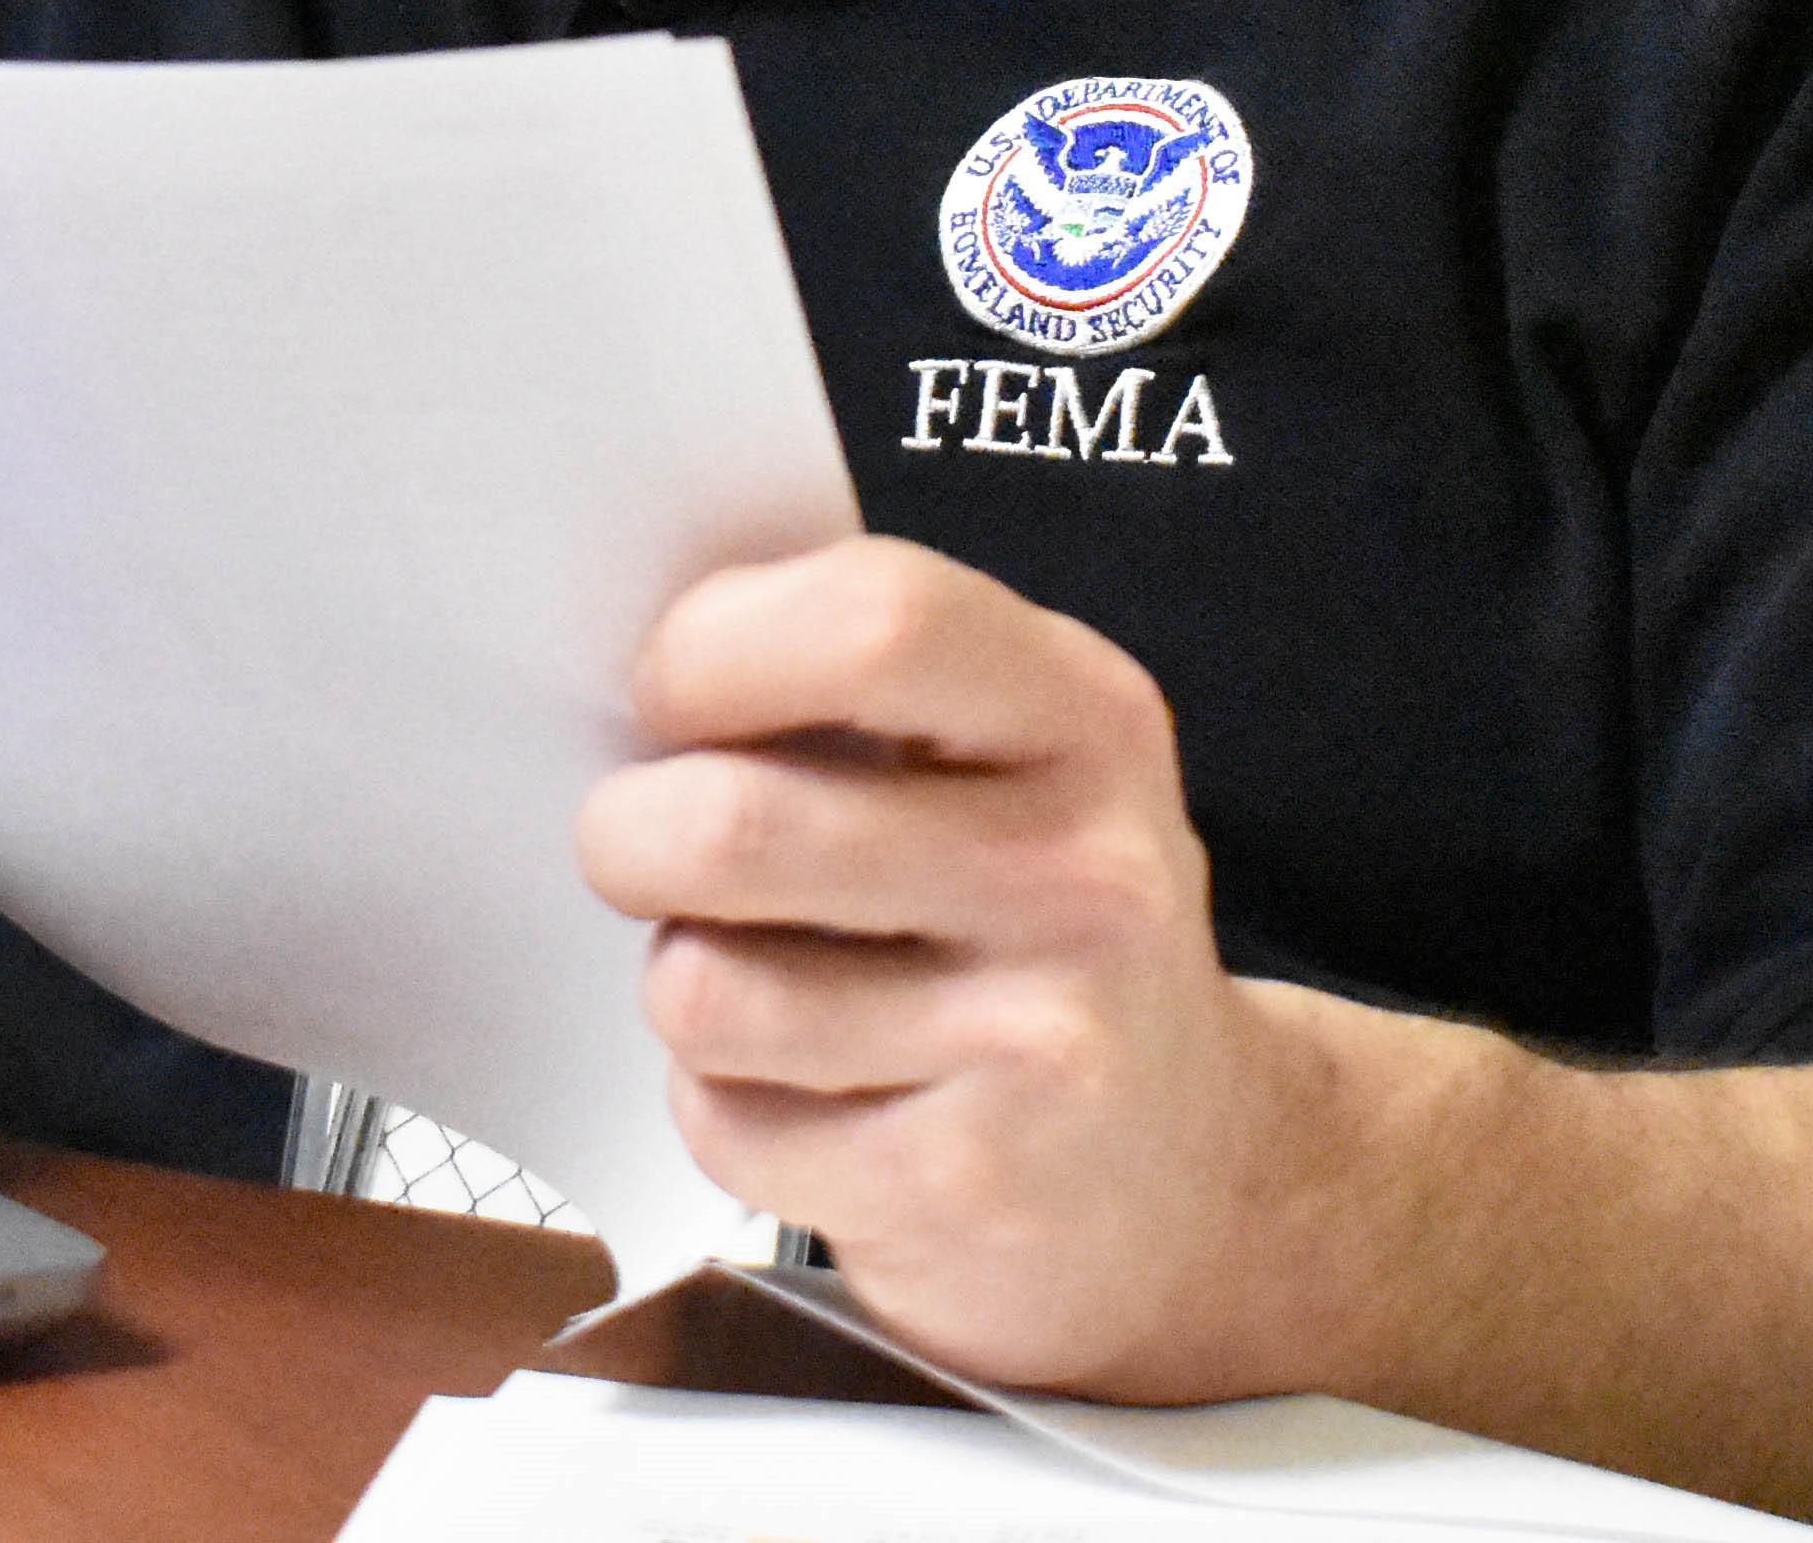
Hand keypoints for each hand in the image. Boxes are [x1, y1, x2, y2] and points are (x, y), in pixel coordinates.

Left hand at [574, 534, 1342, 1396]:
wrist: (1184, 1171)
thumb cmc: (1031, 922)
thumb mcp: (1010, 753)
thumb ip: (852, 675)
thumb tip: (644, 657)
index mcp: (1085, 718)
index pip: (870, 622)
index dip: (711, 649)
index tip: (669, 692)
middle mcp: (1086, 876)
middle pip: (734, 825)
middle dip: (628, 836)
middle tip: (645, 848)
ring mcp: (1040, 1045)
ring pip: (701, 990)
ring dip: (684, 984)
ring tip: (760, 981)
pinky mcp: (967, 1189)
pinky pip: (724, 1123)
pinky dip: (725, 1108)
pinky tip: (815, 1093)